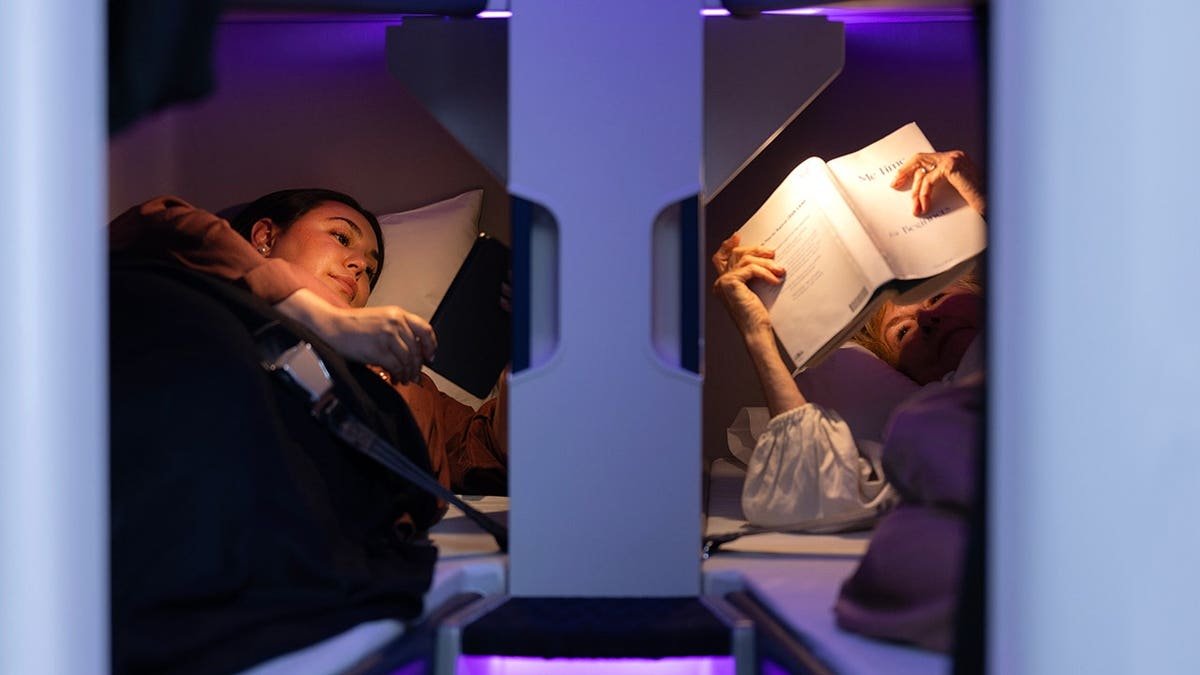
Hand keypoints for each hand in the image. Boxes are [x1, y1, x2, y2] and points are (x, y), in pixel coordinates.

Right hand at [276, 289, 437, 383]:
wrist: (332, 327)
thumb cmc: (354, 325)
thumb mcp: (381, 319)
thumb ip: (399, 329)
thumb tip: (415, 351)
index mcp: (398, 314)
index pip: (425, 330)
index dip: (430, 346)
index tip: (430, 357)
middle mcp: (396, 323)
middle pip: (417, 349)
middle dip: (417, 366)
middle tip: (415, 375)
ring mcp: (388, 336)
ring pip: (408, 360)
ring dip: (408, 373)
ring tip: (404, 379)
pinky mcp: (379, 350)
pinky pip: (396, 367)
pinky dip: (398, 375)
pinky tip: (396, 378)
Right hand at [711, 235, 785, 337]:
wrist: (757, 332)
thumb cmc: (758, 316)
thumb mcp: (756, 290)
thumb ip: (753, 275)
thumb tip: (765, 256)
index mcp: (724, 284)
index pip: (720, 258)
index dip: (727, 246)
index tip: (737, 236)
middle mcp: (720, 283)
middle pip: (735, 254)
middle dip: (755, 250)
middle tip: (772, 252)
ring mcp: (723, 283)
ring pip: (745, 260)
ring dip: (766, 263)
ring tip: (779, 269)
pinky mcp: (730, 284)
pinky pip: (750, 269)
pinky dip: (765, 273)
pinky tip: (776, 279)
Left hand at [890, 149, 985, 216]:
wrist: (993, 206)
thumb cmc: (976, 203)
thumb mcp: (953, 194)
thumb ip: (938, 189)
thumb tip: (916, 195)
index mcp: (955, 160)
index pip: (927, 159)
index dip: (910, 168)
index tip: (899, 180)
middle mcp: (954, 156)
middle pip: (920, 158)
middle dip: (905, 172)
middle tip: (895, 185)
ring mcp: (954, 159)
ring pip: (922, 171)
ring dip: (916, 192)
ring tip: (916, 209)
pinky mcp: (952, 167)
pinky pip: (928, 180)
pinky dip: (923, 194)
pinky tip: (924, 207)